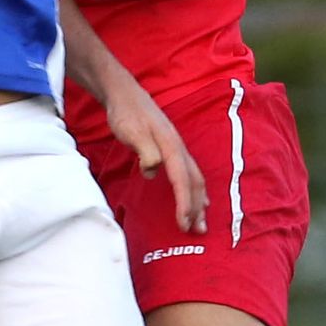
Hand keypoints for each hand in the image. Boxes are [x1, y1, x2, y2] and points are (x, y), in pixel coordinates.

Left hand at [101, 70, 207, 234]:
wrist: (124, 94)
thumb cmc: (127, 114)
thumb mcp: (132, 132)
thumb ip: (145, 151)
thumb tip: (153, 170)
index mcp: (171, 146)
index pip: (182, 180)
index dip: (184, 203)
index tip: (183, 224)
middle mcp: (179, 148)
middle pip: (194, 181)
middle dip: (197, 207)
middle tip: (198, 231)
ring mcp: (177, 147)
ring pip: (194, 177)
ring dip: (198, 200)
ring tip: (201, 220)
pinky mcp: (171, 148)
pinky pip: (188, 173)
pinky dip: (193, 189)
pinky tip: (194, 197)